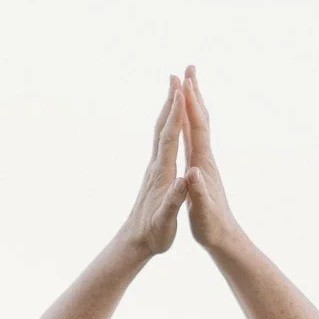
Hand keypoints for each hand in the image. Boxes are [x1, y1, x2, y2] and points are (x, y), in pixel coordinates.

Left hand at [117, 76, 189, 257]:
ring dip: (166, 110)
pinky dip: (167, 126)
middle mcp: (155, 166)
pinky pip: (162, 142)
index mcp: (161, 174)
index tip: (180, 90)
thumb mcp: (165, 221)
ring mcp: (153, 169)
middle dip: (169, 102)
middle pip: (162, 127)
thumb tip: (183, 180)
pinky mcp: (154, 174)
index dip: (175, 114)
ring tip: (173, 91)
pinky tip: (170, 124)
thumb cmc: (153, 234)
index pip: (168, 137)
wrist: (135, 242)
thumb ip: (174, 200)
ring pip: (160, 132)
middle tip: (175, 77)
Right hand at [180, 66, 245, 253]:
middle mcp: (206, 158)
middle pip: (200, 119)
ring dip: (193, 104)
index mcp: (203, 164)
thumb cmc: (211, 227)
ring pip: (198, 126)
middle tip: (188, 68)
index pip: (197, 127)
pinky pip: (194, 139)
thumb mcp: (202, 212)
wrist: (224, 238)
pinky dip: (189, 123)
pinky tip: (186, 120)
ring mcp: (205, 163)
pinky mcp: (201, 169)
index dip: (190, 104)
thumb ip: (198, 192)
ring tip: (188, 85)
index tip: (184, 80)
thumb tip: (194, 174)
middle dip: (194, 93)